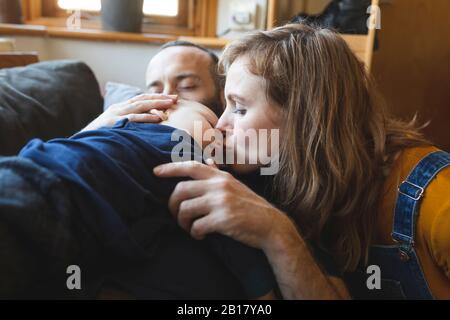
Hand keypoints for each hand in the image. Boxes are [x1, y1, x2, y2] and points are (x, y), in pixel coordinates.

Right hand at [82, 94, 177, 130]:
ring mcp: (115, 115)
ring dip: (156, 104)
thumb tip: (147, 126)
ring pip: (139, 106)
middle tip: (176, 98)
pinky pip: (132, 119)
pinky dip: (145, 117)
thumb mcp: (116, 128)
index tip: (172, 99)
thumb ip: (129, 125)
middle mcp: (118, 108)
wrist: (81, 144)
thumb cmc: (100, 139)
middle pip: (142, 99)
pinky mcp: (113, 124)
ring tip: (170, 104)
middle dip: (160, 98)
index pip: (141, 99)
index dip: (157, 98)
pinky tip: (157, 118)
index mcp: (120, 108)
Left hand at [153, 160, 289, 250]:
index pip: (190, 166)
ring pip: (185, 209)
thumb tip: (206, 161)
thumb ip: (218, 175)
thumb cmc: (250, 206)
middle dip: (172, 205)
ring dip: (182, 222)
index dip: (170, 168)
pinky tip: (201, 236)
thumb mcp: (235, 185)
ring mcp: (221, 201)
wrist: (270, 225)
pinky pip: (196, 226)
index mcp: (220, 176)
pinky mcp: (223, 219)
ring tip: (189, 228)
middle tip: (176, 216)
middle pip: (181, 190)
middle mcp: (219, 185)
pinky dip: (195, 233)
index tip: (155, 171)